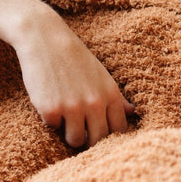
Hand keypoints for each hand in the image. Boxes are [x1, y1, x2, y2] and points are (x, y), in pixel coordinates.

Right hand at [13, 12, 134, 147]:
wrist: (47, 41)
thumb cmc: (76, 59)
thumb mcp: (102, 75)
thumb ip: (116, 97)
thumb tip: (133, 112)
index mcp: (111, 94)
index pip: (118, 130)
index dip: (110, 136)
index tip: (100, 133)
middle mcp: (95, 103)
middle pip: (98, 140)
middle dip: (90, 139)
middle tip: (81, 129)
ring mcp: (73, 107)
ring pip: (75, 140)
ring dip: (69, 133)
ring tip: (66, 117)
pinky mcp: (51, 110)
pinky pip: (53, 128)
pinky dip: (51, 119)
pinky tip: (50, 101)